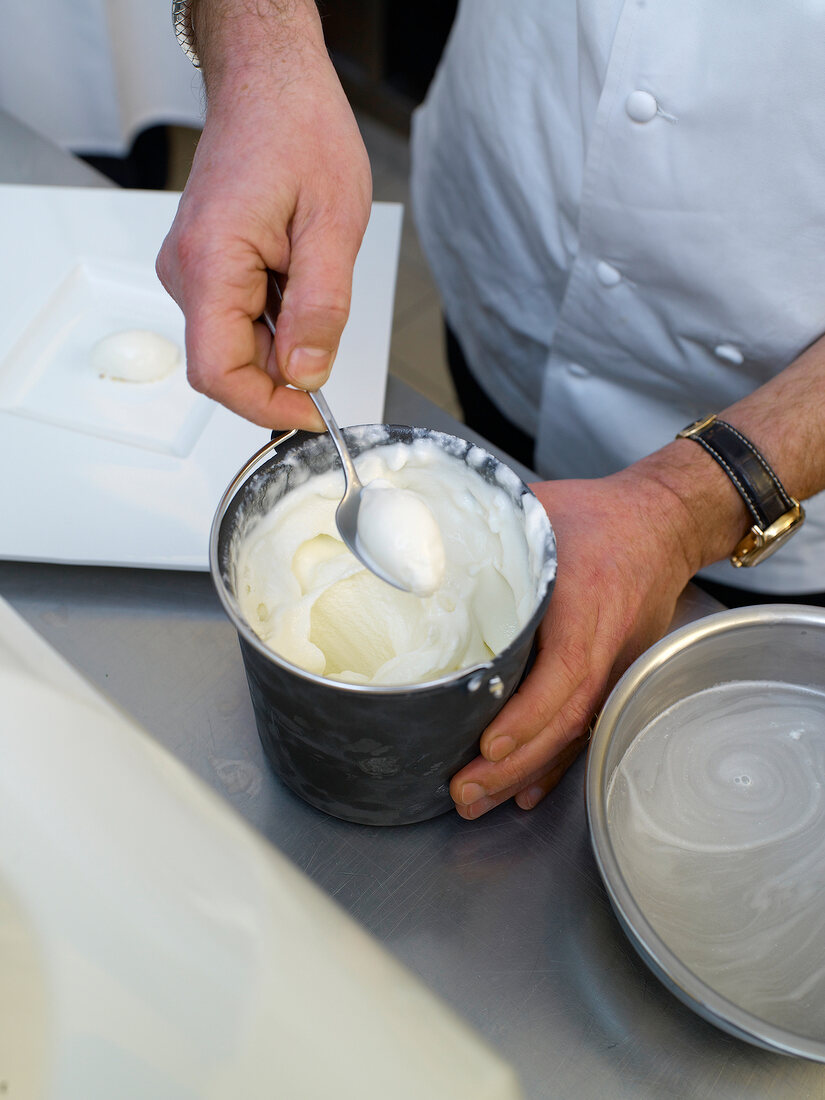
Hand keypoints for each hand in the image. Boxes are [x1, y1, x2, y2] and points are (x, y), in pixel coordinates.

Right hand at [156, 29, 371, 429]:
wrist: (269, 83)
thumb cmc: (298, 130)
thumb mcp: (333, 226)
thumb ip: (321, 310)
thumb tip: (308, 375)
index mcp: (211, 262)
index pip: (220, 373)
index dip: (268, 405)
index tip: (314, 413)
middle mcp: (186, 270)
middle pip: (227, 363)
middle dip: (284, 367)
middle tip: (328, 330)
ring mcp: (189, 269)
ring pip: (234, 343)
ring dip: (282, 336)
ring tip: (310, 275)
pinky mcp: (202, 266)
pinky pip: (235, 318)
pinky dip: (274, 317)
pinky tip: (294, 273)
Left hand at [450, 466, 698, 818]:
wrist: (661, 524)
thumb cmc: (599, 517)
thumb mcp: (540, 513)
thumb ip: (487, 536)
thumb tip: (418, 544)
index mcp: (586, 606)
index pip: (563, 672)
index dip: (526, 715)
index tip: (488, 744)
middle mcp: (605, 647)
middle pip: (563, 720)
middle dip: (512, 765)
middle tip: (463, 792)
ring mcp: (612, 669)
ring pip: (571, 734)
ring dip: (524, 774)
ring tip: (479, 802)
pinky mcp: (611, 677)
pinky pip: (582, 730)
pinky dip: (552, 764)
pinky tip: (525, 792)